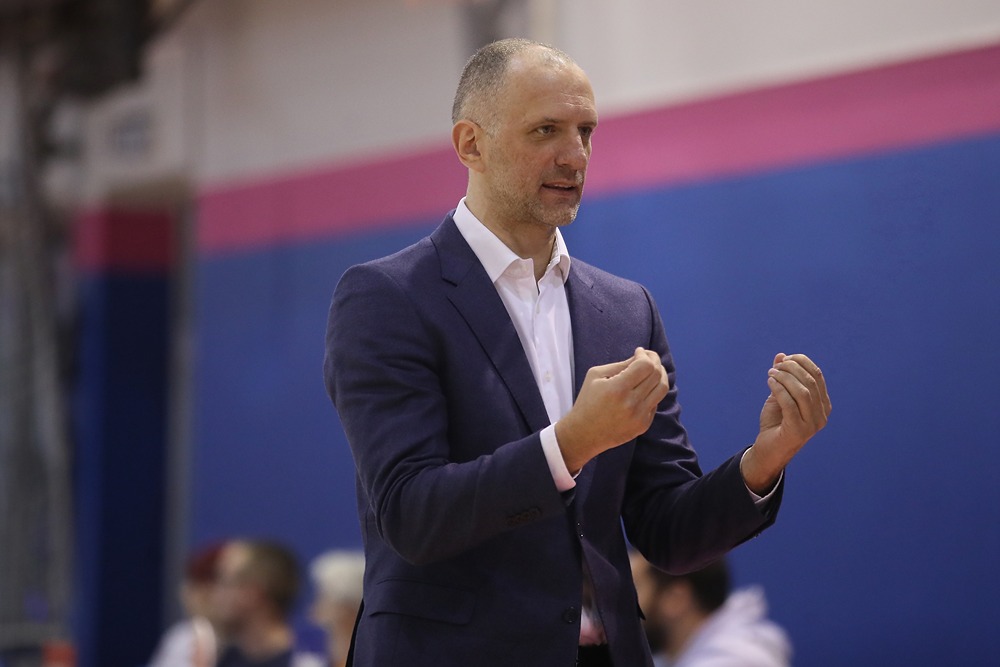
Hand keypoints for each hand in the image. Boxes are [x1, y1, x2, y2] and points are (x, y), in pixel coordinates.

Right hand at [555, 347, 669, 472]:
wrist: (584, 434)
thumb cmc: (587, 401)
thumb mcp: (595, 376)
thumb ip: (619, 365)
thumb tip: (639, 357)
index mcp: (617, 389)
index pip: (645, 366)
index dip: (646, 355)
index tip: (639, 351)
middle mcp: (631, 403)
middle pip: (656, 375)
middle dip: (655, 361)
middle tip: (648, 357)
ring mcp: (640, 416)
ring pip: (662, 388)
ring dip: (660, 374)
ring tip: (653, 369)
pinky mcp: (643, 425)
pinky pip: (656, 402)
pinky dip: (652, 392)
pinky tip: (642, 389)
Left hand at [741, 353, 831, 493]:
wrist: (769, 449)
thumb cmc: (776, 422)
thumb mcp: (779, 396)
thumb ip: (783, 378)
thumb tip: (781, 355)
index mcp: (822, 404)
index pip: (817, 375)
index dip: (802, 362)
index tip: (786, 357)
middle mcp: (822, 414)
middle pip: (810, 382)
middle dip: (792, 369)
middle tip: (776, 367)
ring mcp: (812, 424)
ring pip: (802, 392)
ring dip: (785, 378)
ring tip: (771, 373)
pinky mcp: (799, 431)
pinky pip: (790, 404)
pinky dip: (779, 389)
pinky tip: (770, 382)